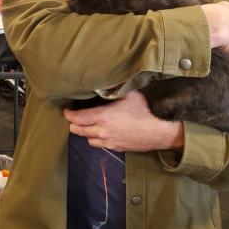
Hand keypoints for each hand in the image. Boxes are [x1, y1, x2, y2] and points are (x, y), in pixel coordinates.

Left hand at [63, 90, 183, 151]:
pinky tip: (101, 133)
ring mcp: (109, 142)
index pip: (77, 118)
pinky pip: (100, 146)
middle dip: (74, 123)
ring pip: (88, 140)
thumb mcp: (129, 93)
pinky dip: (96, 139)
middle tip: (75, 116)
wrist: (161, 131)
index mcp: (102, 116)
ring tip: (87, 124)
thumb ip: (114, 89)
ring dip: (85, 132)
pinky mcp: (117, 148)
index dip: (69, 114)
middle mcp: (102, 131)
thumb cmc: (146, 110)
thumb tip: (106, 81)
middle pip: (78, 130)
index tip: (67, 110)